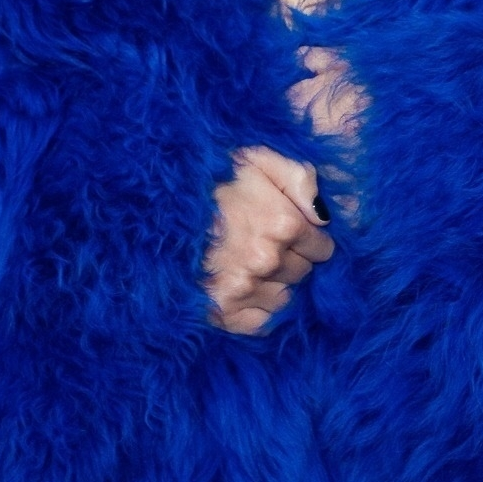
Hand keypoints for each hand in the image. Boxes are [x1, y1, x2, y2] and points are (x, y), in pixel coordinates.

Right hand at [203, 146, 331, 334]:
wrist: (158, 198)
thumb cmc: (211, 175)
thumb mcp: (259, 158)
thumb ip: (301, 179)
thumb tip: (324, 217)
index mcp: (283, 225)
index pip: (322, 249)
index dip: (310, 241)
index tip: (292, 233)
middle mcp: (267, 261)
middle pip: (303, 274)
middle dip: (292, 260)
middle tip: (267, 245)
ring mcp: (243, 288)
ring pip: (283, 298)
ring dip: (274, 285)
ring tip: (252, 265)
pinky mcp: (221, 309)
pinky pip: (259, 323)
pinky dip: (256, 310)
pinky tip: (244, 291)